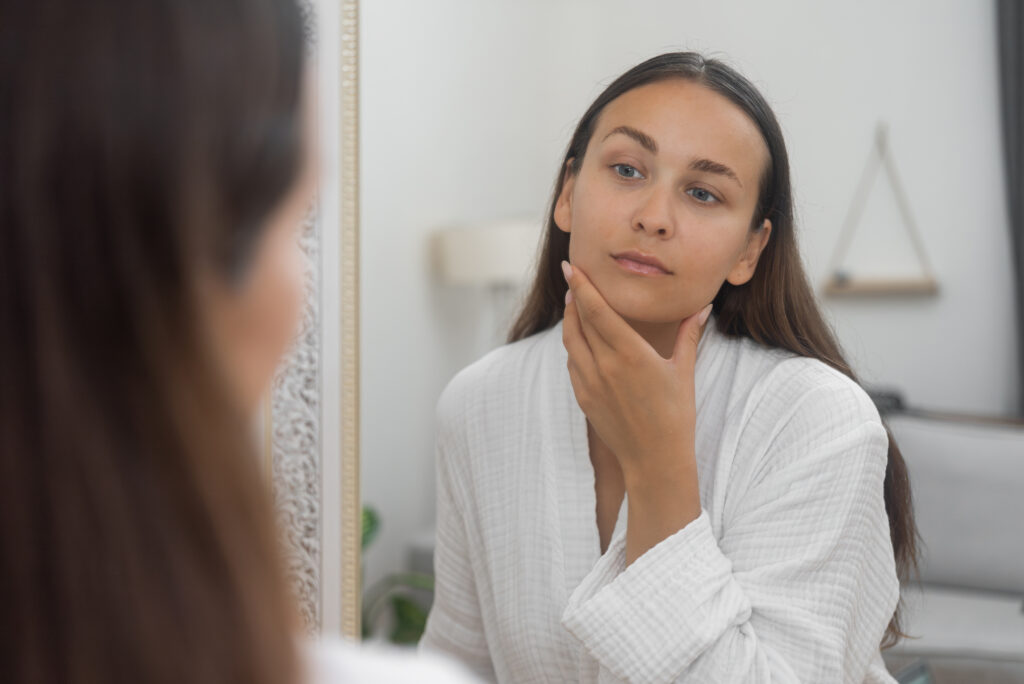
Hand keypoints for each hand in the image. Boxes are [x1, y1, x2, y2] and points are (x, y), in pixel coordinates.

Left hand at [561, 260, 710, 484]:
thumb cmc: (675, 415)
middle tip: (573, 276)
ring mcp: (590, 383)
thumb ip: (689, 334)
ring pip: (570, 341)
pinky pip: (572, 363)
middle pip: (579, 321)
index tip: (572, 266)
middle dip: (574, 295)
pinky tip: (580, 339)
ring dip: (570, 320)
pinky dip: (573, 346)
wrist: (655, 459)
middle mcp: (605, 365)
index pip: (597, 310)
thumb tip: (704, 306)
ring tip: (574, 303)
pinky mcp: (583, 398)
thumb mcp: (683, 371)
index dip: (582, 285)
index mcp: (631, 353)